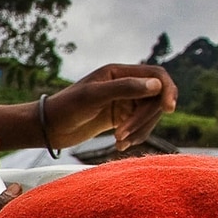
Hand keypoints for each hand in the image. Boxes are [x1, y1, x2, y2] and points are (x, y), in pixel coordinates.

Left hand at [44, 65, 176, 151]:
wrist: (48, 128)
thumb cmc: (66, 107)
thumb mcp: (93, 96)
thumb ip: (125, 88)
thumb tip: (157, 85)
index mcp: (119, 72)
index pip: (157, 75)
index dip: (167, 90)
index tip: (169, 109)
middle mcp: (125, 84)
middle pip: (156, 99)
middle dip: (144, 119)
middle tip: (122, 135)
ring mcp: (124, 102)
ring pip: (150, 115)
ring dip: (140, 131)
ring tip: (118, 143)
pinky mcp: (121, 118)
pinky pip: (141, 127)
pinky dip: (135, 137)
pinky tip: (119, 146)